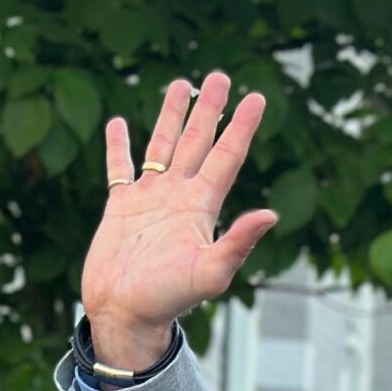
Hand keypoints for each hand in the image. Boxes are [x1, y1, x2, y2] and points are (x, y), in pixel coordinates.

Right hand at [81, 73, 276, 370]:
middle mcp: (179, 197)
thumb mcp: (211, 273)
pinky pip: (120, 168)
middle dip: (209, 110)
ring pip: (162, 145)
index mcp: (202, 207)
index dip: (241, 127)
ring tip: (179, 85)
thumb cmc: (169, 299)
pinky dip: (119, 146)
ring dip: (170, 116)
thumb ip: (239, 242)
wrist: (126, 314)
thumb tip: (272, 215)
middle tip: (220, 76)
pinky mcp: (120, 207)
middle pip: (197, 142)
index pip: (227, 157)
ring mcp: (150, 199)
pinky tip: (119, 123)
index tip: (256, 97)